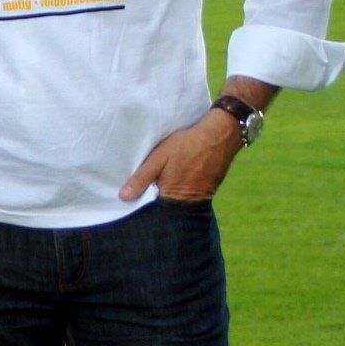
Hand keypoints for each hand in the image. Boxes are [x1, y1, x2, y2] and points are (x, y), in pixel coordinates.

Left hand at [120, 110, 241, 202]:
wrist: (220, 136)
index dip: (142, 205)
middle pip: (166, 208)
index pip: (152, 209)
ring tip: (158, 186)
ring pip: (178, 201)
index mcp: (172, 197)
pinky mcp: (209, 189)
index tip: (131, 201)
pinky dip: (181, 190)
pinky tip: (176, 179)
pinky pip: (191, 195)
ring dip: (168, 195)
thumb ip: (142, 178)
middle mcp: (188, 202)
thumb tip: (123, 197)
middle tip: (141, 192)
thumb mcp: (159, 158)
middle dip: (154, 202)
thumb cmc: (187, 145)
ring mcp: (201, 197)